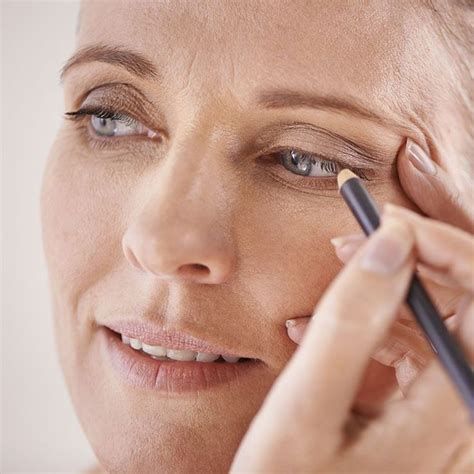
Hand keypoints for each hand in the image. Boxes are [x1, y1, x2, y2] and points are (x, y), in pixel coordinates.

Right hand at [286, 139, 472, 396]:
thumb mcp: (306, 409)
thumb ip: (349, 325)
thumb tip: (387, 246)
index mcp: (454, 400)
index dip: (440, 242)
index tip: (384, 219)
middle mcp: (462, 392)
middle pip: (466, 288)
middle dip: (419, 243)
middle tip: (372, 212)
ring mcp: (445, 398)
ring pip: (435, 310)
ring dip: (385, 279)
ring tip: (336, 253)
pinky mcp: (423, 403)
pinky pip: (413, 341)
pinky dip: (371, 319)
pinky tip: (315, 317)